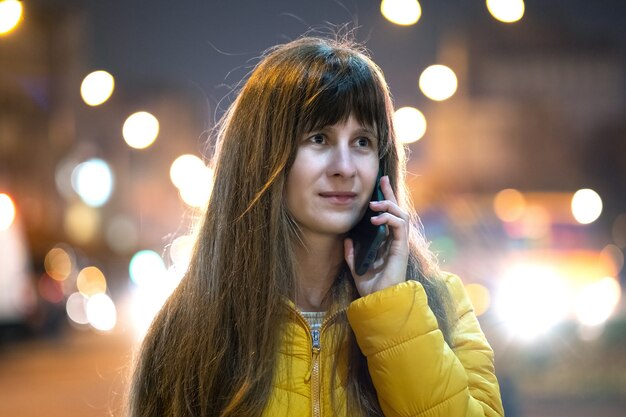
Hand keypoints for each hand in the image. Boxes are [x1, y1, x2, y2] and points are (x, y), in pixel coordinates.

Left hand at [344, 176, 408, 296]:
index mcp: (386, 243)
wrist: (379, 301)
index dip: (386, 199)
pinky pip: (399, 226)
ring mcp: (399, 244)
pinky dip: (389, 218)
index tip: (380, 183)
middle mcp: (395, 241)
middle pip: (397, 210)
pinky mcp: (401, 248)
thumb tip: (347, 240)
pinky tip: (375, 218)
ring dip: (388, 205)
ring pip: (401, 215)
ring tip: (374, 204)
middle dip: (390, 194)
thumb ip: (352, 254)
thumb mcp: (356, 267)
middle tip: (382, 180)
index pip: (388, 216)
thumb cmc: (370, 288)